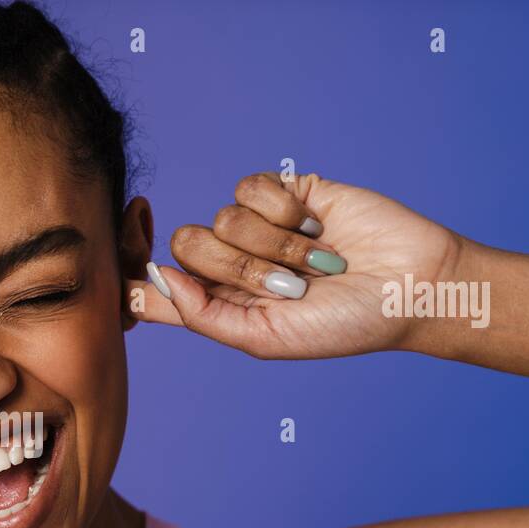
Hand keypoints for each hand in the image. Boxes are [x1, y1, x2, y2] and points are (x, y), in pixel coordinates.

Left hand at [128, 172, 465, 358]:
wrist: (408, 286)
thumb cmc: (342, 325)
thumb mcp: (263, 338)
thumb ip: (202, 315)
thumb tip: (155, 279)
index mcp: (218, 303)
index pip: (155, 286)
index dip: (129, 277)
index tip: (120, 274)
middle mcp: (230, 263)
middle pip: (187, 245)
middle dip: (238, 268)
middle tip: (287, 286)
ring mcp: (256, 225)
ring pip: (222, 218)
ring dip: (274, 245)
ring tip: (317, 262)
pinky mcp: (283, 191)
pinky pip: (251, 188)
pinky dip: (285, 211)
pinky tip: (317, 225)